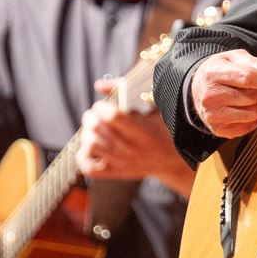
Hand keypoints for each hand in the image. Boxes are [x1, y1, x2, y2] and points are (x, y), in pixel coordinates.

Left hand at [76, 99, 194, 194]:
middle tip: (97, 114)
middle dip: (92, 116)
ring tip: (96, 129)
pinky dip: (84, 155)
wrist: (172, 160)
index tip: (105, 105)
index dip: (102, 107)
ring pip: (90, 145)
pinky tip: (92, 146)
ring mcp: (122, 163)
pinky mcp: (116, 173)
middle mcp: (131, 149)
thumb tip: (98, 85)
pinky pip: (88, 168)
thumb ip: (126, 90)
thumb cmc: (162, 128)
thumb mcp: (154, 107)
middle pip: (97, 129)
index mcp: (143, 131)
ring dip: (88, 133)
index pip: (112, 116)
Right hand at [189, 50, 256, 137]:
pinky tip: (244, 109)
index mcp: (213, 73)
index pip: (248, 78)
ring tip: (249, 99)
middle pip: (253, 96)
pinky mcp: (217, 129)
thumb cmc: (220, 71)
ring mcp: (212, 115)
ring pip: (253, 113)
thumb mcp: (234, 59)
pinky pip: (248, 127)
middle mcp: (210, 95)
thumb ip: (256, 63)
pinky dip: (252, 119)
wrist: (197, 88)